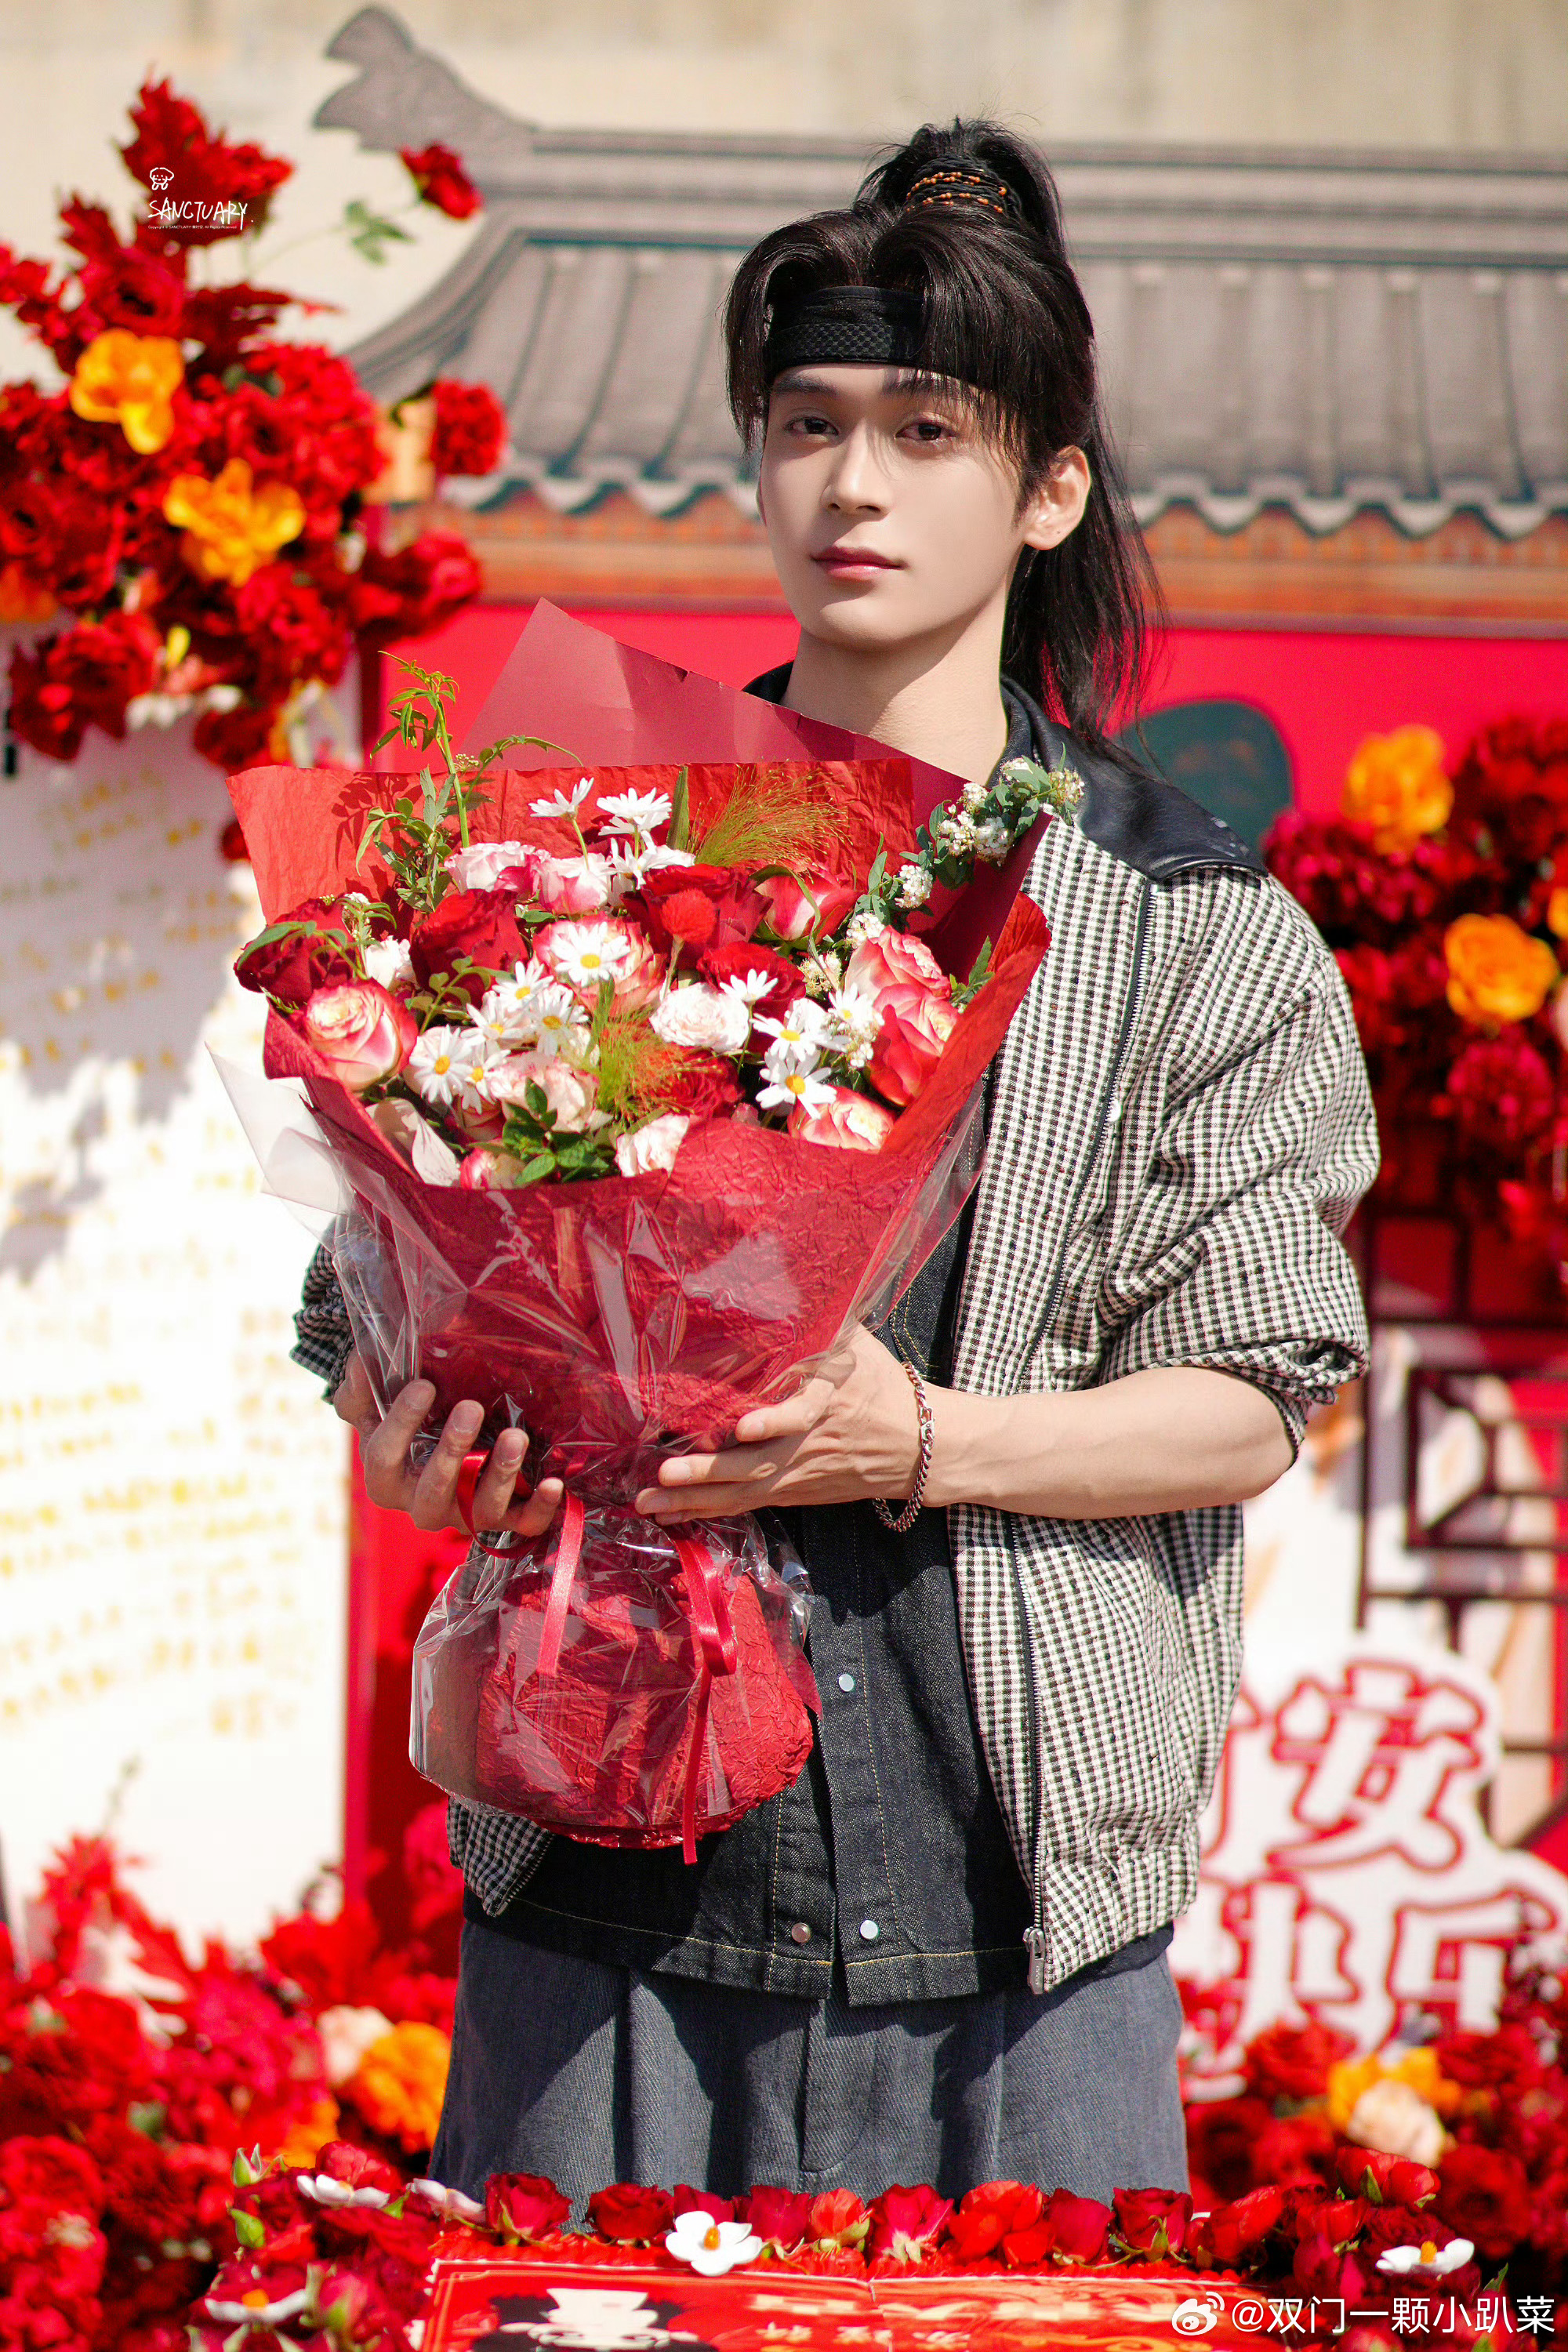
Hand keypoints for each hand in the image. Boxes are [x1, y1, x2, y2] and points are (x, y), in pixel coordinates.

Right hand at [333, 1351, 563, 1538]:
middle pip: (432, 1490)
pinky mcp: (502, 1520)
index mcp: (386, 1479)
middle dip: (451, 1450)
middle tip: (470, 1408)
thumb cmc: (407, 1422)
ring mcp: (463, 1516)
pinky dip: (541, 1509)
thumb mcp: (377, 1405)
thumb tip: (361, 1360)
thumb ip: (364, 1386)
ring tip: (515, 1436)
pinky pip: (522, 1525)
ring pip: (479, 1510)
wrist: (443, 1447)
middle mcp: (421, 1506)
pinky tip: (555, 1483)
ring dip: (498, 1474)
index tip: (423, 1385)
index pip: (384, 1458)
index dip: (401, 1423)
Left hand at [633, 1326, 923, 1521]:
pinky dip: (708, 1510)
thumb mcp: (861, 1347)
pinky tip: (670, 1513)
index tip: (743, 1426)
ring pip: (744, 1490)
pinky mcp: (794, 1493)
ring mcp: (799, 1474)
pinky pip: (746, 1505)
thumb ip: (823, 1320)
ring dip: (695, 1498)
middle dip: (709, 1470)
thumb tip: (787, 1278)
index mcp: (830, 1400)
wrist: (920, 1448)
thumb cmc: (883, 1387)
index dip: (774, 1421)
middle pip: (757, 1463)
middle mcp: (809, 1443)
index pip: (803, 1413)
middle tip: (665, 1470)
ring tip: (649, 1500)